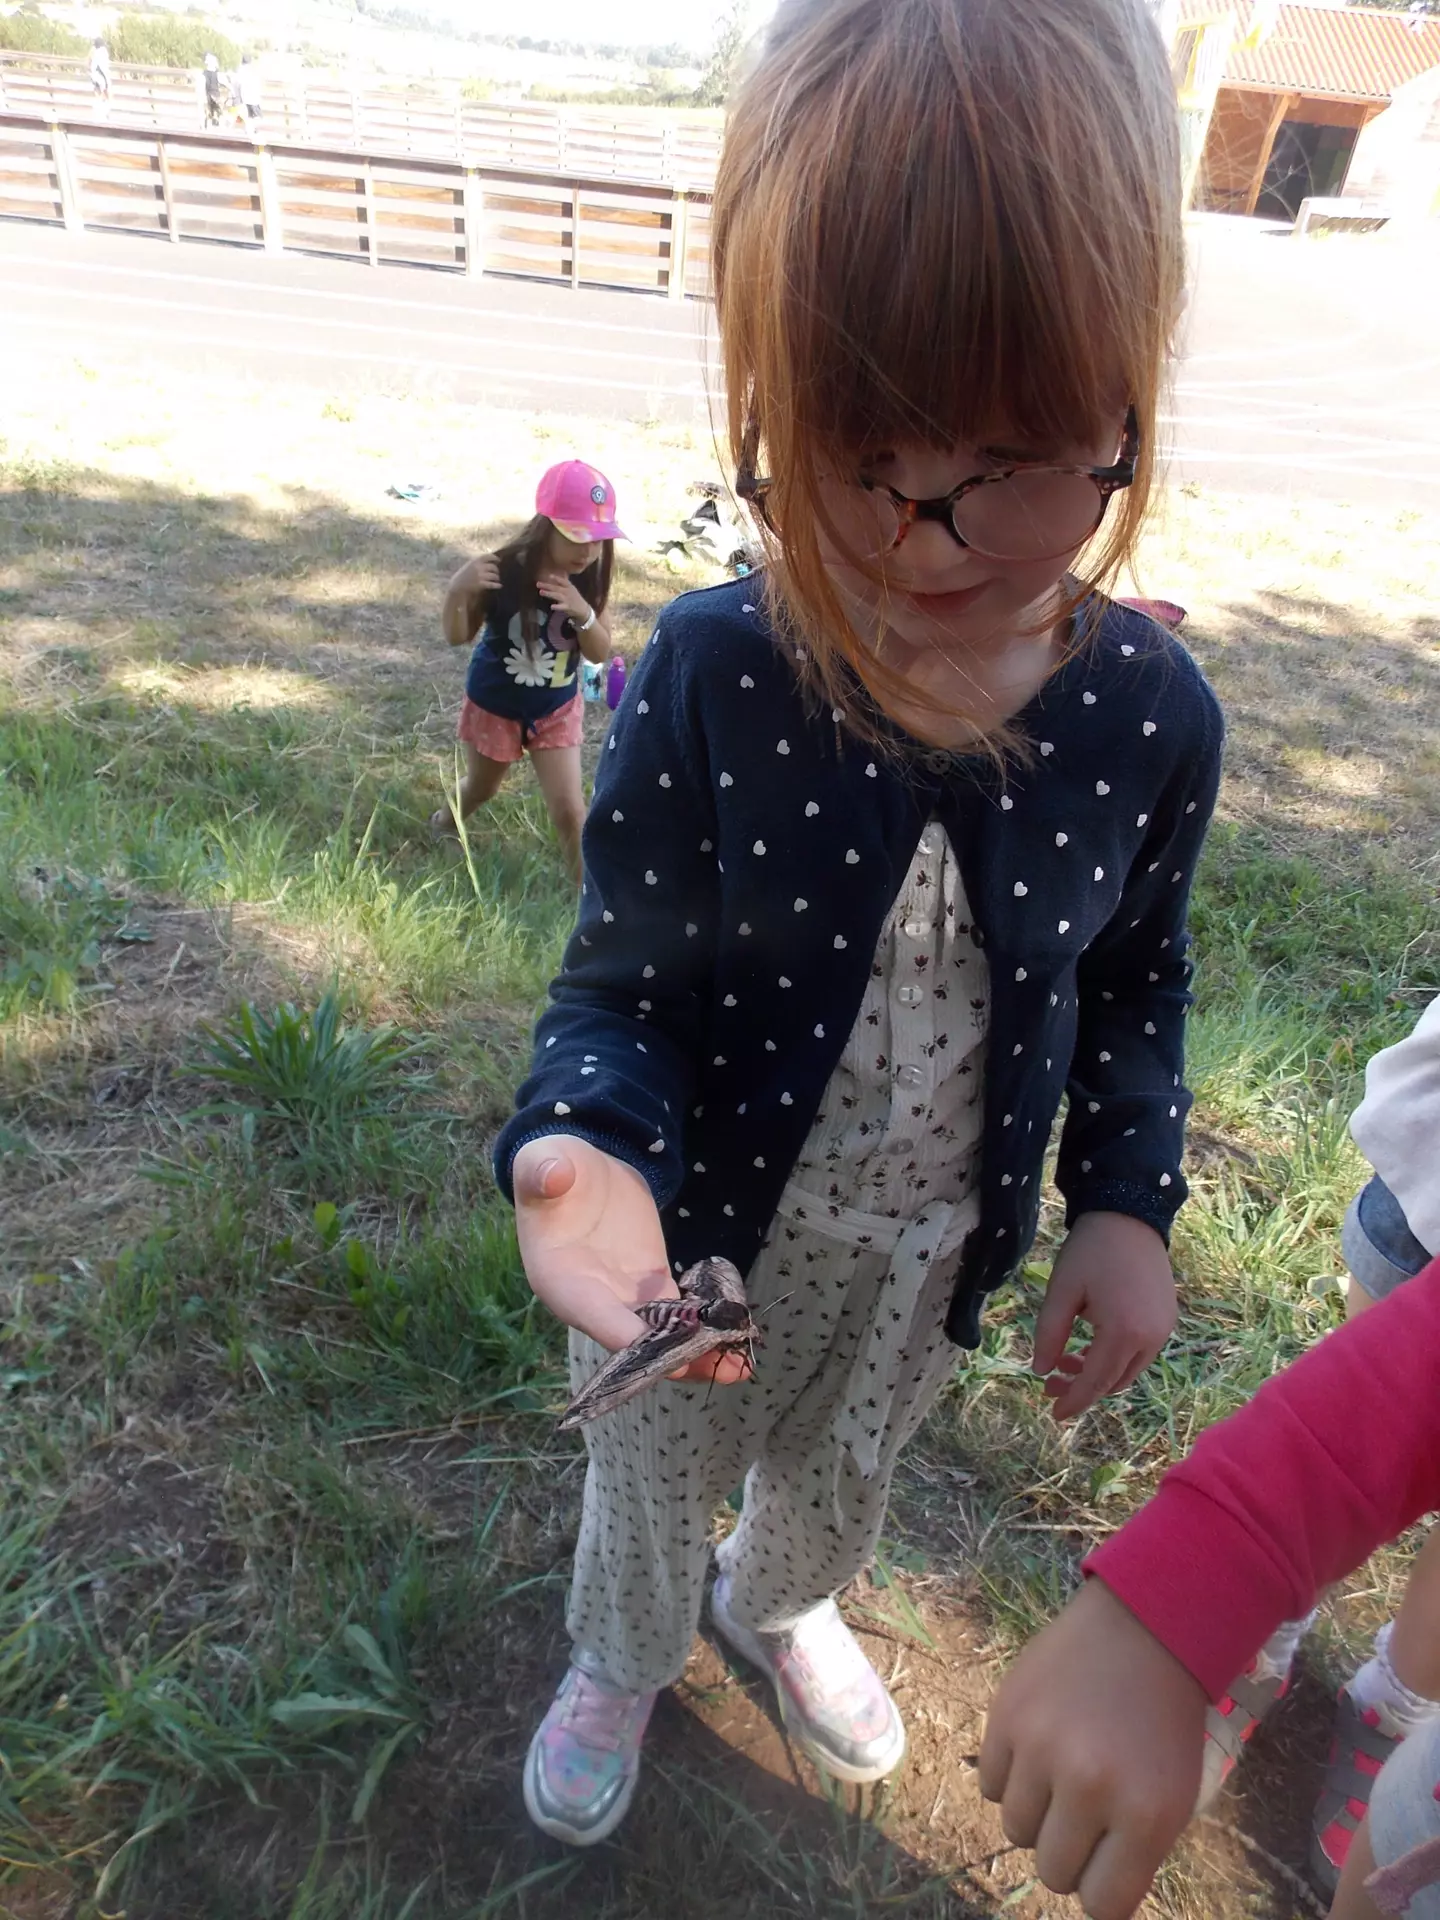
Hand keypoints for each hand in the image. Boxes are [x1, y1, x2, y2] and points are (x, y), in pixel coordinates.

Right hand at [461, 553, 499, 591]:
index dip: (494, 558)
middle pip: (493, 567)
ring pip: (494, 576)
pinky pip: (492, 584)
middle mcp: (478, 567)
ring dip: (497, 577)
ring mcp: (480, 576)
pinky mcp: (481, 584)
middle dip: (496, 570)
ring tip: (497, 579)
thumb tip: (488, 561)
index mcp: (475, 561)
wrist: (457, 585)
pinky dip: (497, 585)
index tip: (498, 560)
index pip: (488, 556)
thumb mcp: (469, 565)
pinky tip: (499, 586)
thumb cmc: (463, 575)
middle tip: (497, 573)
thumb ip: (477, 562)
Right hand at [512, 1137, 749, 1384]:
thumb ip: (543, 1170)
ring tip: (738, 1367)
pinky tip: (738, 1335)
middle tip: (708, 1365)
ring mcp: (623, 1297)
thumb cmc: (554, 1167)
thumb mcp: (544, 1161)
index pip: (591, 1312)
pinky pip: (678, 1315)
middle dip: (669, 1356)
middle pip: (630, 1339)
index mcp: (557, 1277)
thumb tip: (551, 1172)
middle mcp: (590, 1301)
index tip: (662, 1346)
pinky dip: (706, 1328)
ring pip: (659, 1335)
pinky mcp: (650, 1286)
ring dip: (696, 1352)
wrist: (582, 1171)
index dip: (625, 1333)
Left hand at [536, 571, 591, 623]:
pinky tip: (551, 606)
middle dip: (547, 586)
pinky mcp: (568, 607)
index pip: (563, 581)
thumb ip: (565, 582)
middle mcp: (568, 592)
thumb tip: (561, 572)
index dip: (556, 578)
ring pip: (557, 596)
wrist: (583, 609)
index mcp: (569, 587)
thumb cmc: (575, 598)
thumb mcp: (571, 588)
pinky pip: (561, 607)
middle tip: (538, 584)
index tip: (549, 576)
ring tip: (541, 592)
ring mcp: (568, 599)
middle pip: (556, 588)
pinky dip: (557, 607)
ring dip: (549, 593)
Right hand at [979, 1578, 1206, 1919]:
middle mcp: (1090, 1786)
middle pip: (1053, 1873)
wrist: (1144, 1629)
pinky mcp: (1005, 1715)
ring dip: (1036, 1816)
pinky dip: (1009, 1777)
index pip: (1101, 1905)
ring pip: (1015, 1831)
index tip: (1101, 1869)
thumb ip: (1133, 1854)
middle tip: (1083, 1817)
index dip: (1099, 1892)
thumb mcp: (1173, 1798)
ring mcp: (1041, 1747)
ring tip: (1059, 1779)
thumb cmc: (1164, 1723)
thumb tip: (1091, 1898)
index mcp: (1146, 1815)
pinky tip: (1036, 1750)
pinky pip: (989, 1785)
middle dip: (1067, 1854)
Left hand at [1032, 1212, 1175, 1419]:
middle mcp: (1151, 1338)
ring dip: (1098, 1374)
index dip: (1073, 1401)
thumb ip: (1049, 1334)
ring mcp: (1164, 1329)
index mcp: (1123, 1332)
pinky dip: (1114, 1359)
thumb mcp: (1061, 1292)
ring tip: (1065, 1361)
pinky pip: (1140, 1353)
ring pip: (1128, 1371)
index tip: (1054, 1415)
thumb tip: (1042, 1371)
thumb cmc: (1090, 1251)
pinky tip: (1090, 1345)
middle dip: (1082, 1389)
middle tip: (1050, 1384)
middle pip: (1114, 1382)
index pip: (1096, 1382)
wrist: (1129, 1215)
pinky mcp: (1167, 1319)